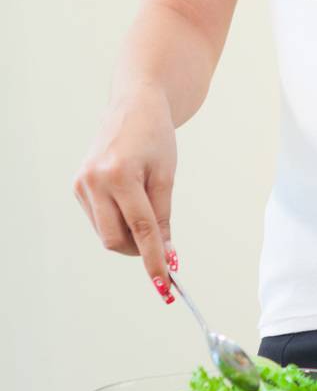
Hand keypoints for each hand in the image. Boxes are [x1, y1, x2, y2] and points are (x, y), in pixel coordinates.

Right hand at [72, 86, 178, 302]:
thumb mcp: (166, 175)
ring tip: (146, 208)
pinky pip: (99, 220)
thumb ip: (163, 217)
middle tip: (162, 245)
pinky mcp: (77, 187)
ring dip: (129, 235)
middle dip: (140, 249)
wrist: (133, 106)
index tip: (164, 283)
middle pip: (116, 239)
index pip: (141, 228)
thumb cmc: (155, 137)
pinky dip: (117, 221)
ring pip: (106, 233)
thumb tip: (166, 255)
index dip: (154, 259)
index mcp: (120, 174)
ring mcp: (81, 185)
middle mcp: (94, 181)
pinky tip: (128, 200)